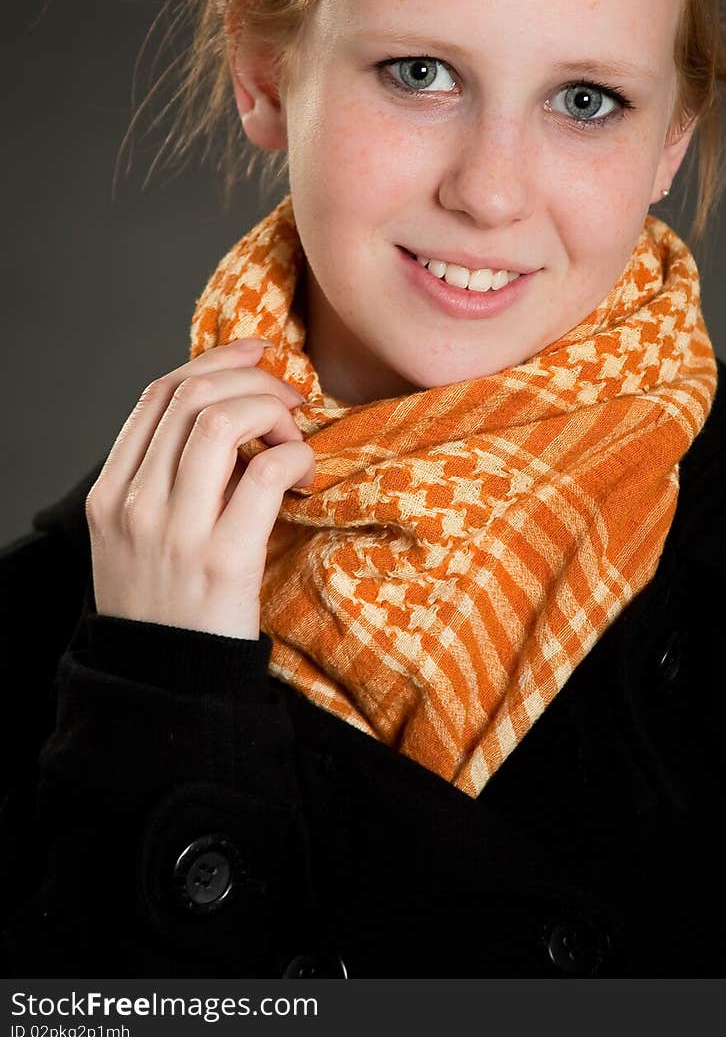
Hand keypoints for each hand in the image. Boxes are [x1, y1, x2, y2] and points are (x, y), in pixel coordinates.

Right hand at [85, 339, 314, 640]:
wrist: (167, 683)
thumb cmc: (168, 604)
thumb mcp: (139, 537)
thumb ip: (168, 479)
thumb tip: (232, 413)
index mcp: (111, 493)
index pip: (157, 394)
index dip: (213, 360)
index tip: (256, 353)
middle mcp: (135, 505)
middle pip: (191, 395)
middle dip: (250, 377)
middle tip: (288, 396)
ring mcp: (175, 532)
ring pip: (221, 422)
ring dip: (270, 409)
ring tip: (294, 434)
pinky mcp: (223, 560)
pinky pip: (264, 474)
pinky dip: (293, 456)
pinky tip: (304, 473)